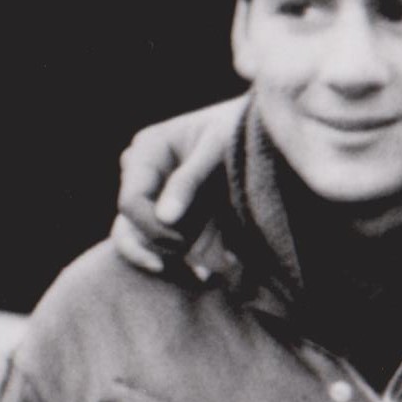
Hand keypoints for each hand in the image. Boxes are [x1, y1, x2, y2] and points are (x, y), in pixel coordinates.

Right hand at [106, 98, 249, 271]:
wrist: (270, 134)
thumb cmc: (240, 130)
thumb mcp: (217, 147)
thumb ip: (189, 181)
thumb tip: (164, 219)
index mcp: (147, 151)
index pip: (131, 202)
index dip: (151, 227)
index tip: (182, 241)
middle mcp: (146, 177)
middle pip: (132, 228)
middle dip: (166, 244)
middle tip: (199, 252)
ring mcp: (158, 200)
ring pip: (147, 244)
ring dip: (178, 259)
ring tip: (209, 269)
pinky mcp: (178, 220)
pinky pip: (172, 250)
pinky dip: (193, 263)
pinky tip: (209, 272)